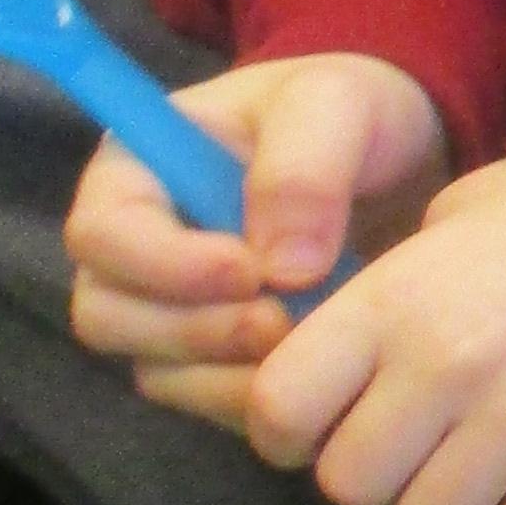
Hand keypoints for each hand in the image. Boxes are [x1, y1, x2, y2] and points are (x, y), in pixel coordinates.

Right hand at [66, 51, 447, 418]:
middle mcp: (133, 247)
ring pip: (155, 368)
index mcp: (135, 169)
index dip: (163, 264)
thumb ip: (302, 168)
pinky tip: (316, 375)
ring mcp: (166, 310)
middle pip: (109, 315)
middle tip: (281, 322)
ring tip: (307, 347)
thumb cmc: (350, 113)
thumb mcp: (335, 104)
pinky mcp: (210, 359)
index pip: (102, 233)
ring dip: (226, 373)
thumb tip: (279, 266)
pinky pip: (208, 400)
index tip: (248, 271)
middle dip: (193, 330)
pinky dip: (256, 397)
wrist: (403, 165)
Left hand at [231, 157, 505, 504]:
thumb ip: (357, 315)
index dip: (286, 431)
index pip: (280, 408)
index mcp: (390, 302)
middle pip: (349, 485)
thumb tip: (300, 392)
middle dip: (370, 473)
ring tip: (471, 464)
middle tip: (408, 443)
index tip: (317, 423)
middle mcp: (446, 363)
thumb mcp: (420, 240)